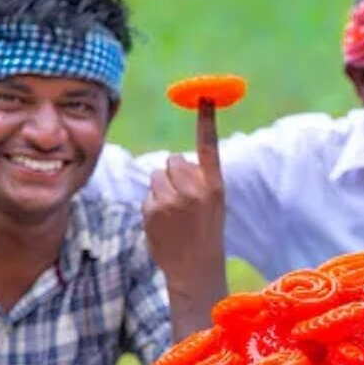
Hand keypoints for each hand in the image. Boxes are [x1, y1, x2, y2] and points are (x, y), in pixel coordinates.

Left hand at [143, 100, 228, 332]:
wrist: (196, 270)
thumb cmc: (205, 234)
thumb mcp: (213, 206)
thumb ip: (198, 181)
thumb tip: (173, 163)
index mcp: (215, 185)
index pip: (208, 146)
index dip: (206, 119)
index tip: (204, 94)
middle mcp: (195, 189)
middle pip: (172, 161)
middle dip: (173, 175)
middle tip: (183, 200)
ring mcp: (172, 200)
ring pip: (156, 176)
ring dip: (161, 189)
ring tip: (173, 213)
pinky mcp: (153, 209)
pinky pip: (148, 194)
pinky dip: (152, 206)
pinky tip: (164, 224)